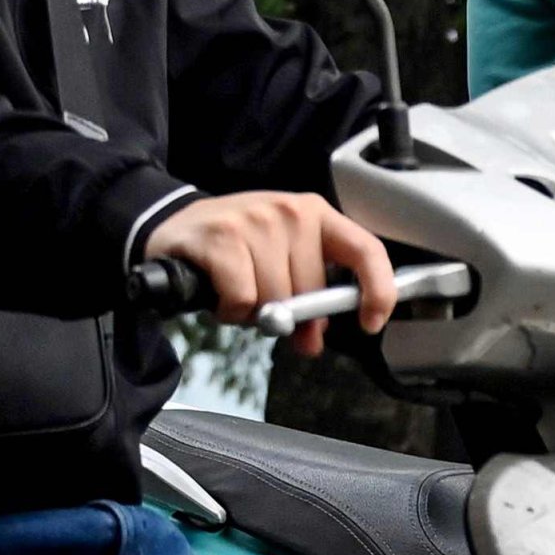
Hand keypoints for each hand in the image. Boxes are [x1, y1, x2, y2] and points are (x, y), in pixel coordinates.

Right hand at [145, 192, 390, 356]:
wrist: (176, 224)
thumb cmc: (236, 247)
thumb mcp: (282, 262)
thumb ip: (308, 298)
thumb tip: (312, 342)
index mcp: (317, 215)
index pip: (366, 250)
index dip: (378, 290)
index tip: (370, 321)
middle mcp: (291, 213)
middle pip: (311, 290)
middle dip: (290, 314)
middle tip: (263, 305)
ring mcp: (257, 221)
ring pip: (275, 299)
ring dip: (253, 311)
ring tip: (237, 289)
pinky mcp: (223, 236)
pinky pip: (243, 299)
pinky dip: (229, 310)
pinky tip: (219, 292)